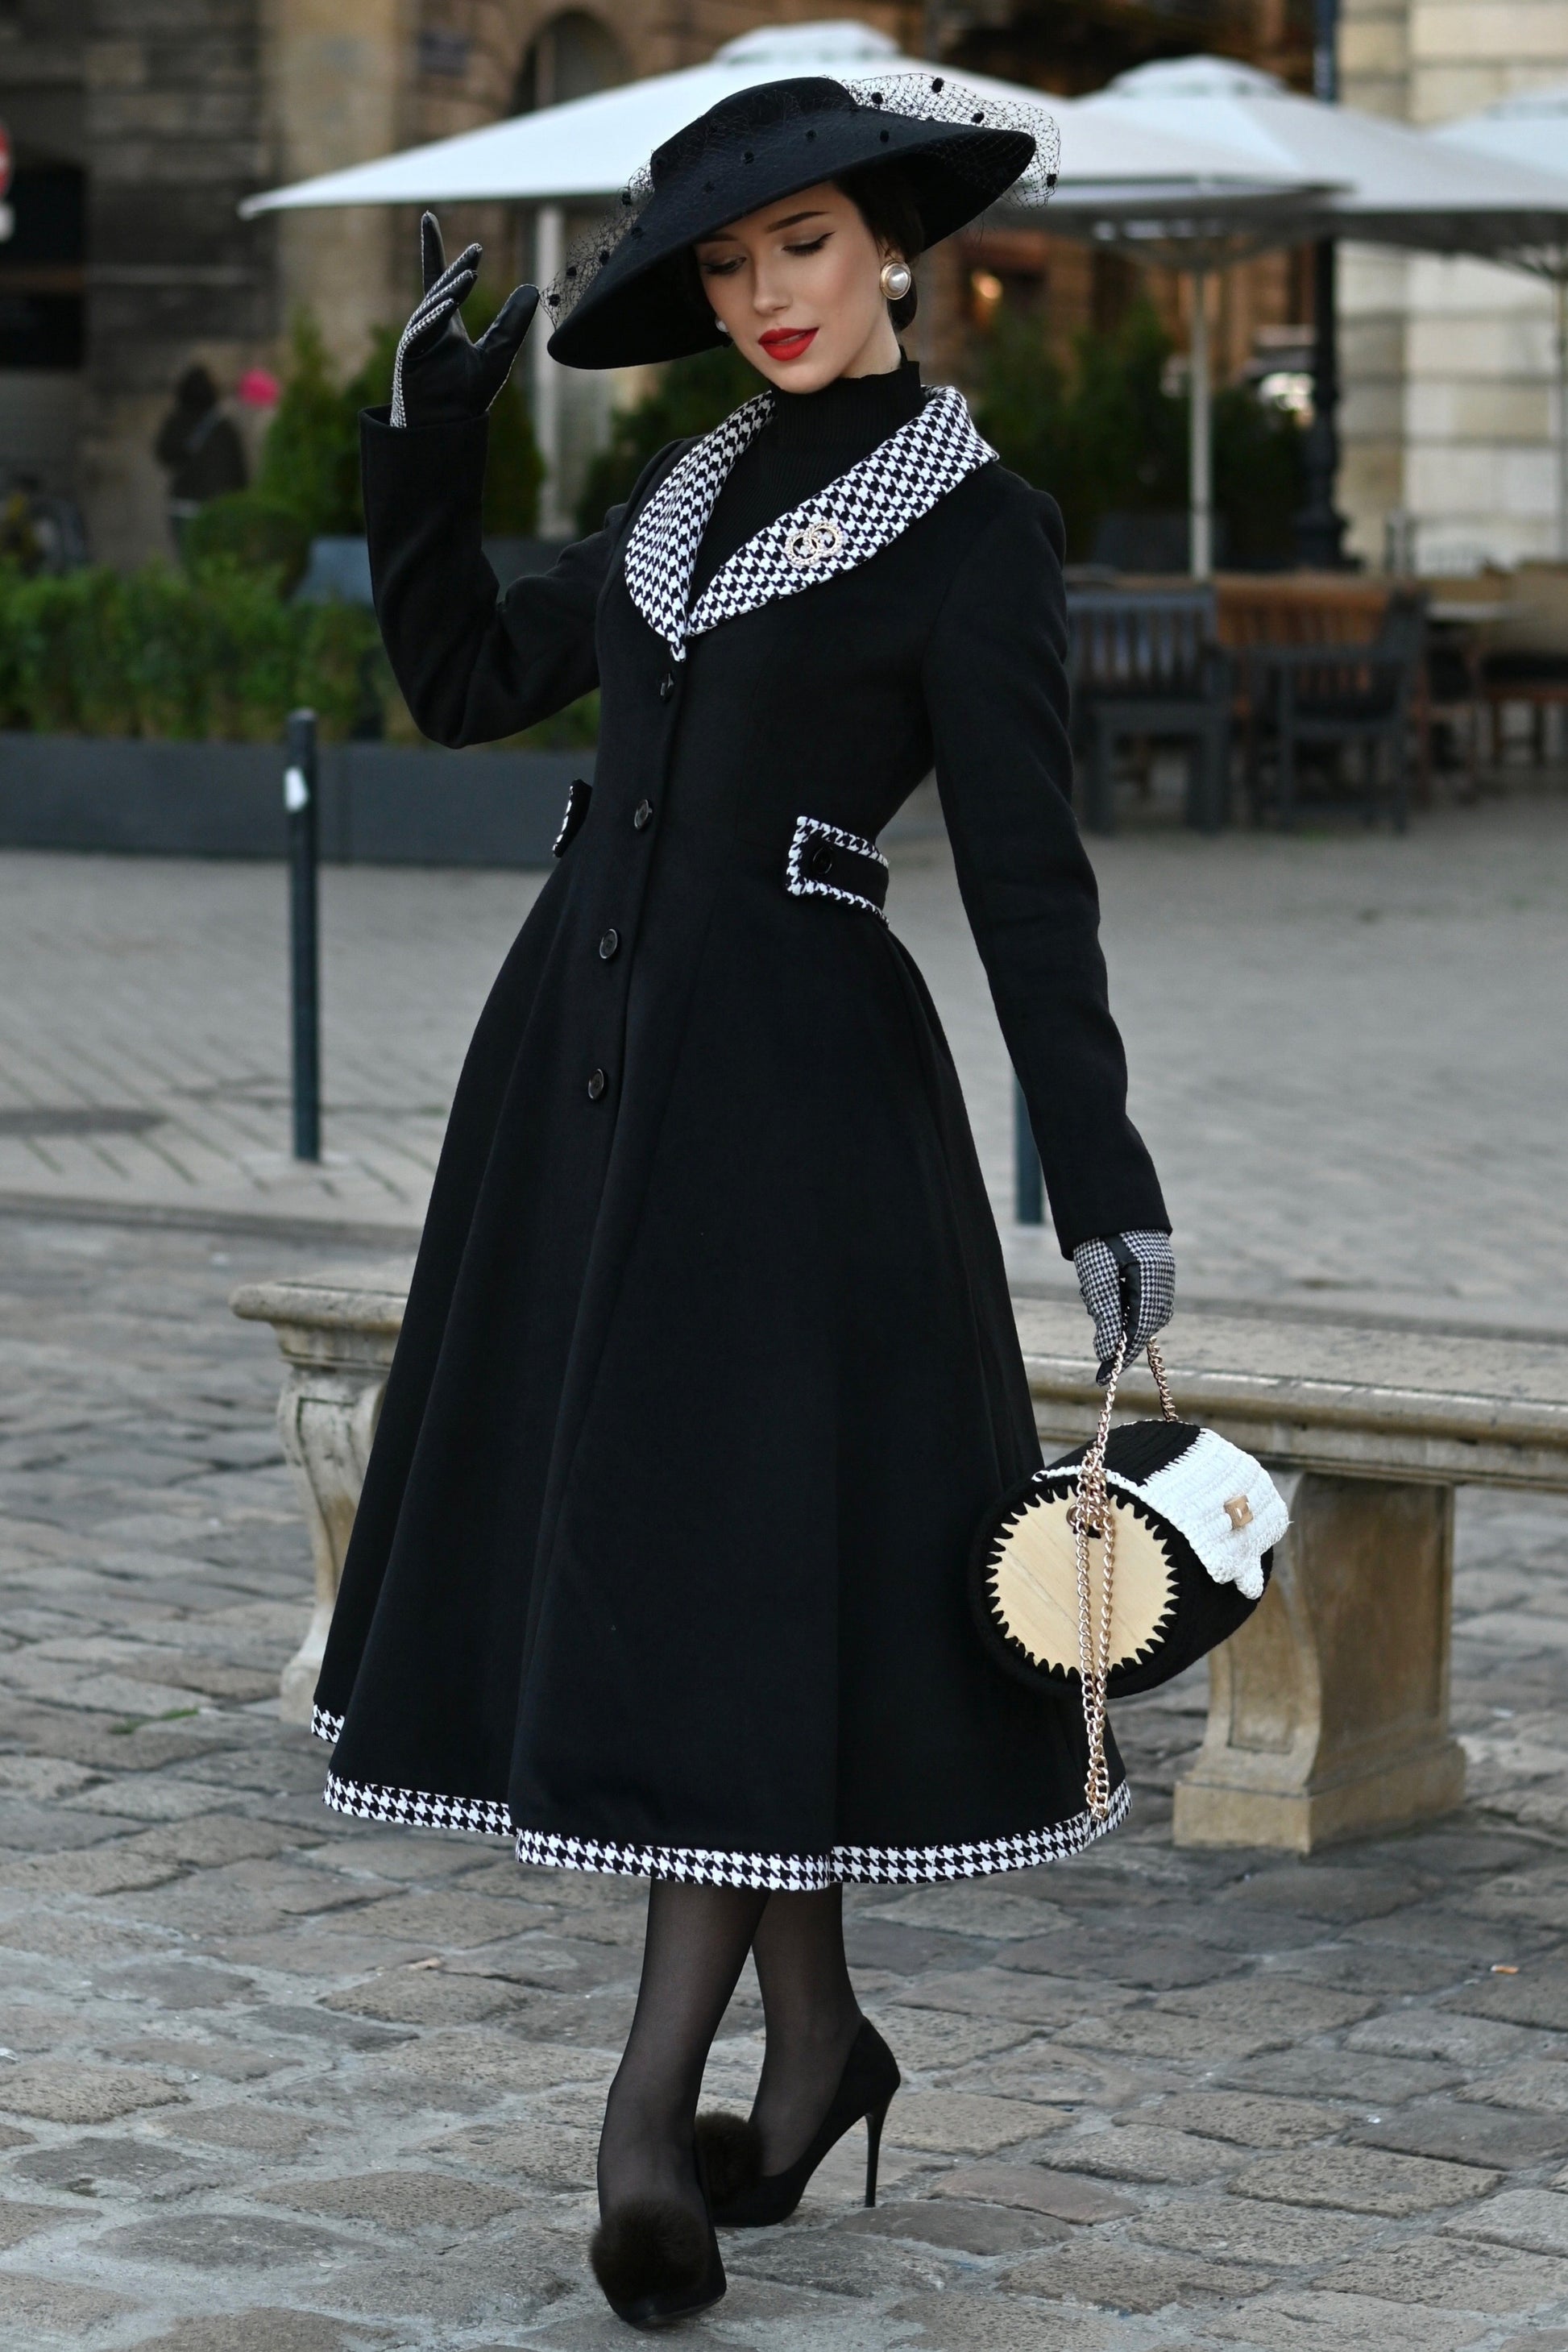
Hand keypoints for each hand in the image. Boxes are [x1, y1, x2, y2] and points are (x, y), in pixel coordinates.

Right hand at [391, 212, 538, 429]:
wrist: (448, 428)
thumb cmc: (467, 396)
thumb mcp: (498, 353)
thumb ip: (513, 323)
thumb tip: (533, 288)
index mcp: (445, 322)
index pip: (439, 278)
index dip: (434, 249)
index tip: (427, 217)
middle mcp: (427, 326)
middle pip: (439, 286)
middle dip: (455, 266)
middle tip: (477, 250)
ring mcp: (415, 339)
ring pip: (432, 305)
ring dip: (451, 288)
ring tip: (472, 273)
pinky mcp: (408, 355)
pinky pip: (420, 328)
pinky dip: (436, 314)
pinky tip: (451, 302)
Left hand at [1073, 1230, 1174, 1384]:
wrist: (1108, 1197)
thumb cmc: (1101, 1236)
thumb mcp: (1098, 1277)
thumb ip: (1105, 1315)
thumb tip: (1106, 1353)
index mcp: (1152, 1282)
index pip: (1139, 1332)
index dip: (1120, 1356)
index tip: (1102, 1377)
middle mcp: (1163, 1281)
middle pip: (1140, 1324)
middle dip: (1114, 1328)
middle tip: (1093, 1303)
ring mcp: (1161, 1275)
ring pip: (1136, 1311)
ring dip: (1113, 1309)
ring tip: (1094, 1281)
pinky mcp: (1154, 1269)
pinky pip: (1136, 1296)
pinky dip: (1117, 1297)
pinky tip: (1102, 1279)